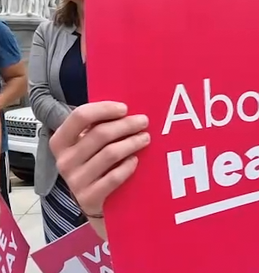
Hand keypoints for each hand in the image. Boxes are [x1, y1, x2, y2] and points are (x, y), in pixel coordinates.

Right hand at [48, 101, 149, 239]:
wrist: (94, 202)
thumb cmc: (94, 165)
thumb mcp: (89, 144)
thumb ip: (98, 126)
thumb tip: (125, 109)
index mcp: (61, 142)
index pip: (79, 116)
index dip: (104, 109)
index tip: (124, 108)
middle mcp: (64, 161)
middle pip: (100, 134)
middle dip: (126, 124)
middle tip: (143, 121)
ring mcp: (75, 181)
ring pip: (110, 153)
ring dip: (132, 142)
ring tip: (145, 138)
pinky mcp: (89, 198)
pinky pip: (114, 177)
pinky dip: (128, 166)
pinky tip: (135, 160)